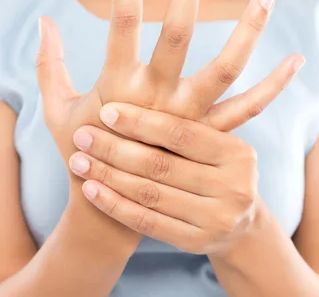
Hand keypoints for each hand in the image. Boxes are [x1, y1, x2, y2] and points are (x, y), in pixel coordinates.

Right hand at [36, 0, 300, 247]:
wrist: (110, 208)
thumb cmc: (80, 153)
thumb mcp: (55, 107)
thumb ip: (47, 64)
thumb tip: (41, 20)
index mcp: (116, 86)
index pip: (121, 20)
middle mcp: (156, 98)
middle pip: (177, 33)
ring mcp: (187, 118)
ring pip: (225, 68)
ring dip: (247, 30)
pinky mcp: (209, 138)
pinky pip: (247, 110)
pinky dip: (273, 87)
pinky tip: (295, 61)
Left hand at [66, 102, 268, 256]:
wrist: (239, 224)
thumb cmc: (217, 170)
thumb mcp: (217, 142)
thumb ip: (189, 119)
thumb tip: (140, 75)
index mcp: (237, 152)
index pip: (181, 134)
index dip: (142, 122)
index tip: (106, 111)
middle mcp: (232, 187)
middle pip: (161, 165)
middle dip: (115, 149)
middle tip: (82, 136)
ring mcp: (216, 220)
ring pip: (150, 194)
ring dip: (108, 176)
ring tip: (79, 160)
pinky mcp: (196, 243)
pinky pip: (147, 222)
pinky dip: (115, 204)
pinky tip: (91, 190)